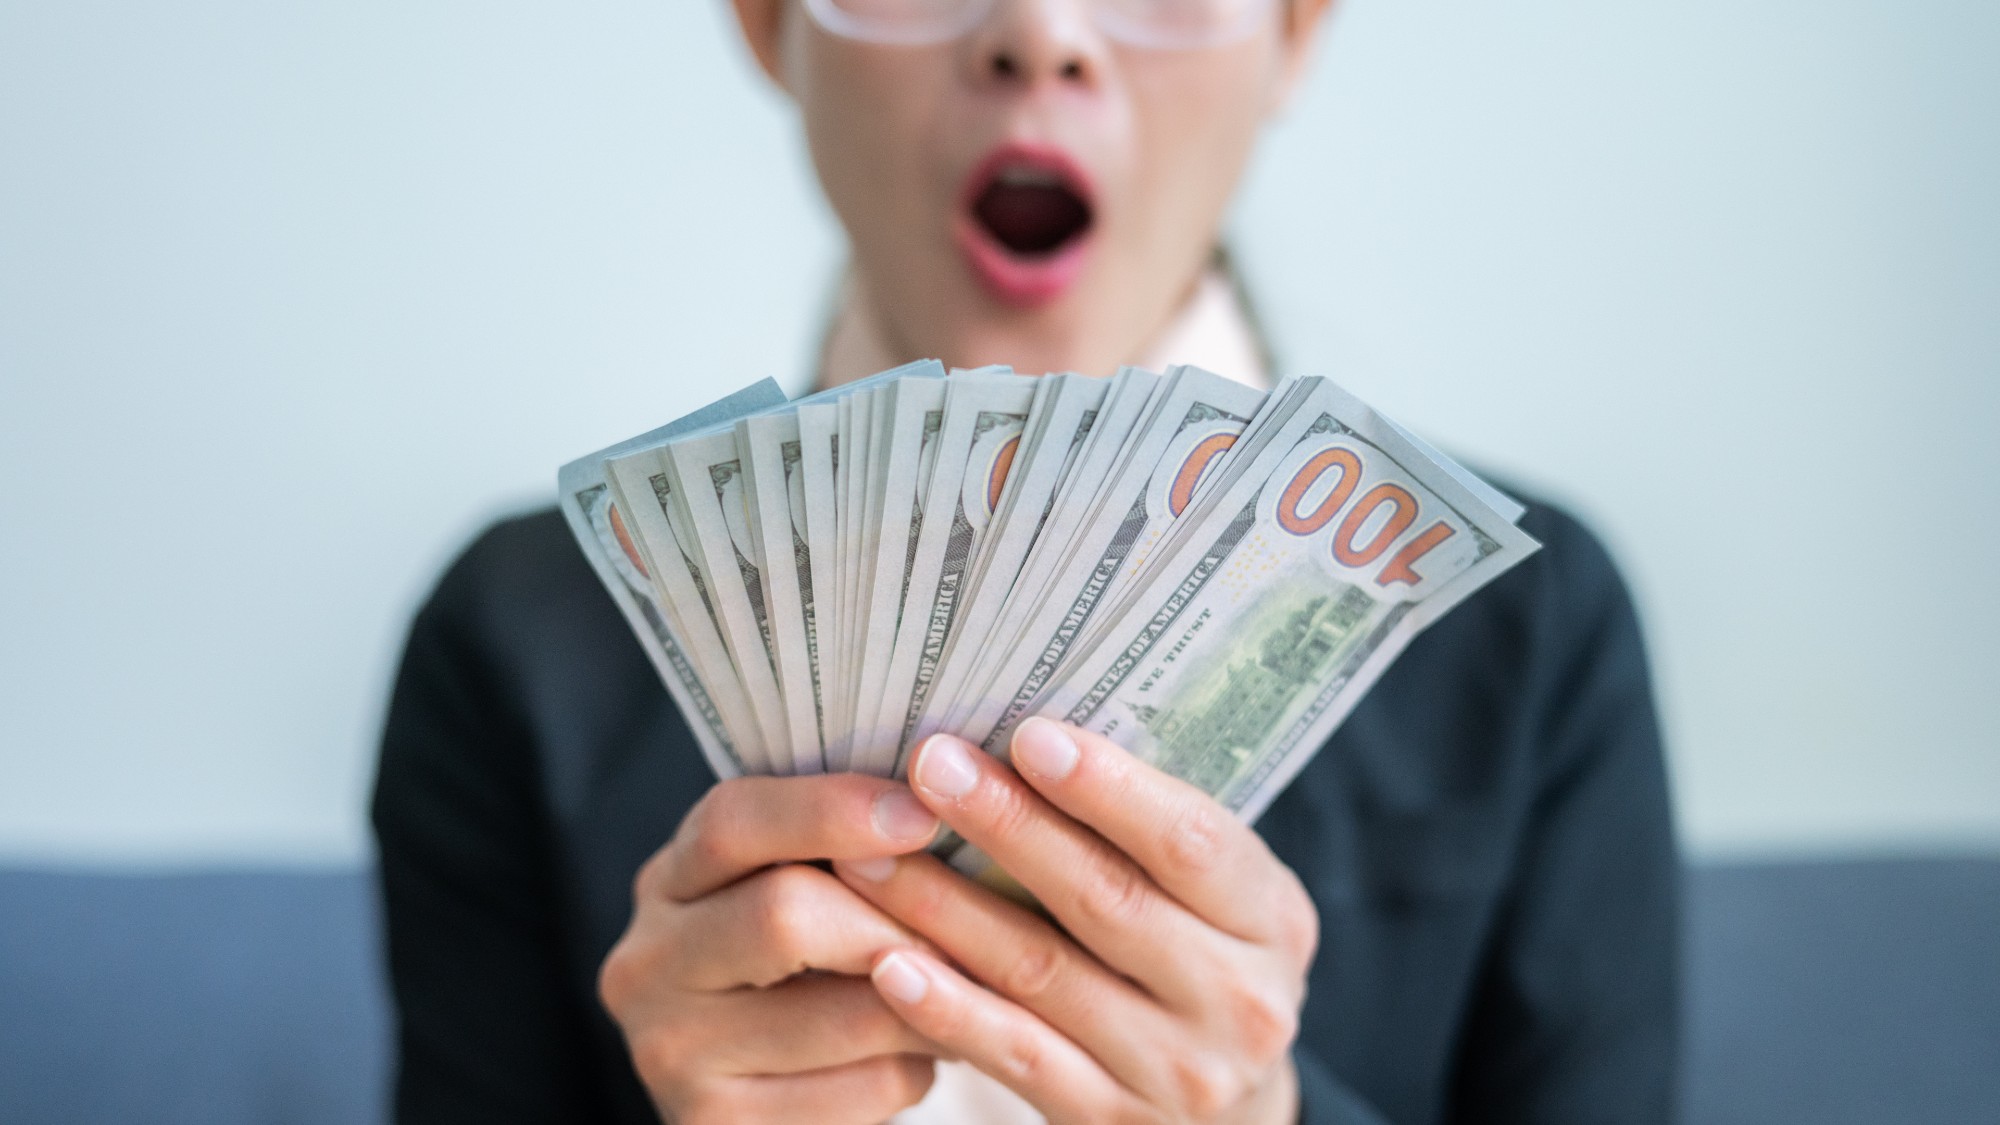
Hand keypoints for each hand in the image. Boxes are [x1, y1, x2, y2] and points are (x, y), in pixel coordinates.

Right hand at [598, 773, 950, 1123]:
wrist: (771, 1098)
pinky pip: (863, 1088)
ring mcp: (672, 1055)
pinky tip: (928, 1049)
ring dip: (935, 997)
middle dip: (902, 915)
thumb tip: (952, 793)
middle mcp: (647, 964)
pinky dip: (917, 1066)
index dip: (833, 810)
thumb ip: (845, 844)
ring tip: (981, 982)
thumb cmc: (809, 966)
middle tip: (978, 919)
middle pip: (785, 915)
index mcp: (670, 880)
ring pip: (846, 1012)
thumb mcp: (802, 890)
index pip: (734, 821)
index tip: (924, 812)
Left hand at [834, 719, 1319, 1124]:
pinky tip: (889, 965)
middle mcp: (1238, 999)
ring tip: (869, 854)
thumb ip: (1145, 835)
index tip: (1028, 735)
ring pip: (1043, 974)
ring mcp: (1177, 1071)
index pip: (1191, 842)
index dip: (1109, 789)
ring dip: (946, 908)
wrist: (1229, 1111)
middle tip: (930, 766)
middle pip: (1107, 901)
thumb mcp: (1215, 899)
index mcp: (1272, 918)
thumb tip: (1026, 739)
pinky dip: (949, 1010)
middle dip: (1009, 825)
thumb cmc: (1198, 960)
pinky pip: (1017, 1057)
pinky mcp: (1109, 1119)